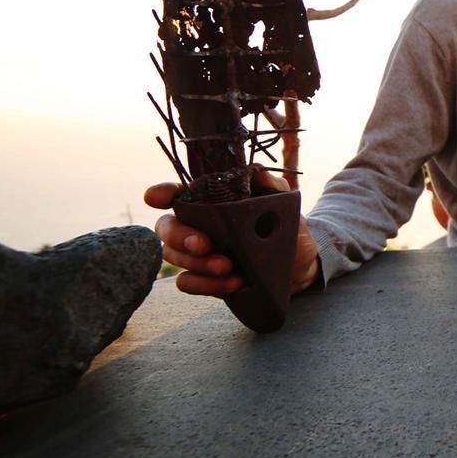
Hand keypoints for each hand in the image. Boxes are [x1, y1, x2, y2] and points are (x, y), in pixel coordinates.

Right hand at [144, 169, 321, 297]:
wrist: (301, 265)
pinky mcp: (204, 279)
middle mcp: (196, 225)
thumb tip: (258, 173)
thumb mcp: (285, 205)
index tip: (155, 198)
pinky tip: (233, 283)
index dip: (161, 193)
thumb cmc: (285, 228)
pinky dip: (206, 284)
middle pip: (166, 227)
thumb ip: (272, 187)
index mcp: (210, 201)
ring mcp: (197, 254)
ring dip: (197, 263)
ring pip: (173, 256)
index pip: (178, 193)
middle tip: (204, 244)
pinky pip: (188, 283)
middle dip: (179, 235)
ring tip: (228, 267)